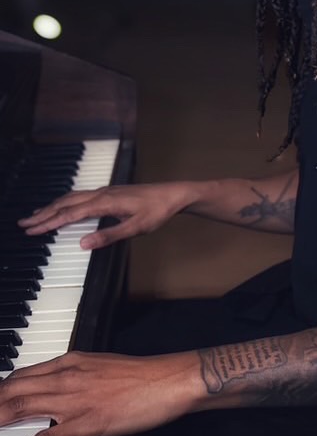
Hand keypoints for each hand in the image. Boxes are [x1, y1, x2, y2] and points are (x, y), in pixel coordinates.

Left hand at [0, 350, 200, 435]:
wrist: (166, 380)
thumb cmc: (140, 375)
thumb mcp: (103, 365)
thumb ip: (78, 374)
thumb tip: (61, 385)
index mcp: (71, 361)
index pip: (23, 374)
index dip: (2, 390)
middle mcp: (67, 376)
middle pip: (15, 389)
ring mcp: (74, 399)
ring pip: (21, 406)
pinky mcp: (84, 422)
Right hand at [18, 182, 198, 248]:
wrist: (173, 194)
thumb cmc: (157, 210)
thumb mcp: (136, 228)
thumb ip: (109, 236)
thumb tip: (82, 243)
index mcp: (105, 202)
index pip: (70, 213)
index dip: (49, 223)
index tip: (32, 230)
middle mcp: (102, 193)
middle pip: (66, 203)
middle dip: (44, 214)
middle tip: (24, 223)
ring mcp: (106, 191)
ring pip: (73, 197)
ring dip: (53, 206)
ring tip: (37, 215)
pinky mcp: (111, 192)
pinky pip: (82, 196)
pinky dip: (67, 202)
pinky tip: (65, 206)